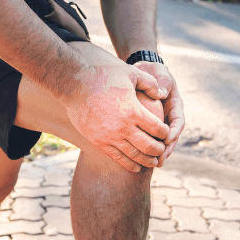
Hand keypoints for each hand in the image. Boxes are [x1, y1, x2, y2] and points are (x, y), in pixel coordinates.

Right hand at [65, 57, 170, 172]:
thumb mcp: (131, 72)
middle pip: (148, 146)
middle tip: (162, 150)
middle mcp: (123, 127)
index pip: (157, 128)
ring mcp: (109, 136)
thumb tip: (162, 94)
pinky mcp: (98, 141)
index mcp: (134, 111)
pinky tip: (136, 166)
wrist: (74, 83)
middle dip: (158, 149)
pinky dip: (129, 164)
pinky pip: (116, 157)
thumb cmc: (103, 74)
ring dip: (147, 160)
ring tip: (154, 162)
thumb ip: (149, 83)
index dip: (165, 132)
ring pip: (134, 155)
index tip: (166, 132)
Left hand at [132, 60, 184, 165]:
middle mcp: (169, 117)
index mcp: (175, 106)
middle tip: (160, 159)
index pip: (178, 122)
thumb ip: (162, 83)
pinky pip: (150, 139)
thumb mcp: (161, 74)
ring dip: (159, 153)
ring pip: (162, 141)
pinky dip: (147, 148)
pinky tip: (140, 158)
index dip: (174, 132)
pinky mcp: (150, 126)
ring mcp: (160, 122)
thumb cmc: (153, 72)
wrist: (144, 72)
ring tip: (153, 163)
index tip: (168, 140)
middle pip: (172, 137)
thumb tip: (161, 94)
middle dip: (167, 149)